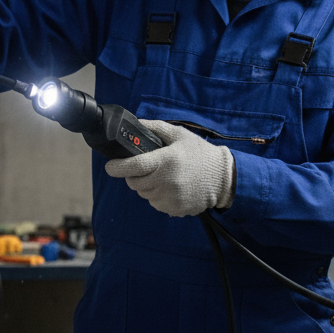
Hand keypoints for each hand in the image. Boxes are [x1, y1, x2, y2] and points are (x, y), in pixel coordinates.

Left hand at [104, 120, 234, 217]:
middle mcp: (166, 181)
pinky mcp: (174, 209)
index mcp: (166, 161)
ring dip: (146, 186)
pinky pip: (155, 204)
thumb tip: (136, 123)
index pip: (134, 166)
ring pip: (144, 194)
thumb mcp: (179, 135)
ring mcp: (170, 197)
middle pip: (135, 182)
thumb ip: (156, 128)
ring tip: (162, 177)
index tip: (110, 166)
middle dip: (134, 175)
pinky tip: (170, 187)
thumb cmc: (200, 154)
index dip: (117, 167)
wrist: (222, 178)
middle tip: (144, 169)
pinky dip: (157, 196)